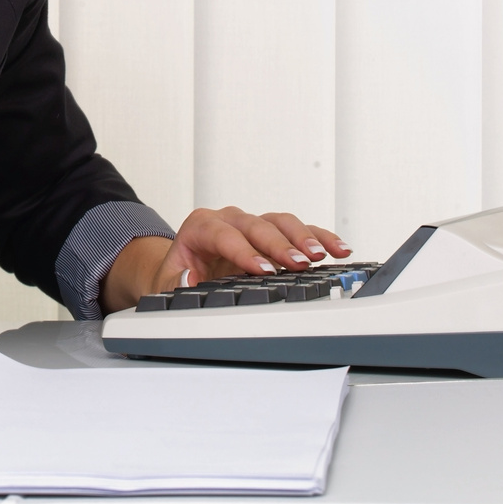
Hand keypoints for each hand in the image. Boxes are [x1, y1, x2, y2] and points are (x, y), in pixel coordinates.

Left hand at [99, 207, 349, 313]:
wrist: (181, 272)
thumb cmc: (176, 278)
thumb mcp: (165, 284)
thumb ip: (174, 283)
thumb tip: (188, 278)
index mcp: (200, 227)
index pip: (223, 234)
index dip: (243, 251)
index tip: (261, 269)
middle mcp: (229, 219)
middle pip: (256, 225)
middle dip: (279, 244)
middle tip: (298, 262)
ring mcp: (252, 225)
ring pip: (280, 222)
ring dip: (303, 237)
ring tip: (321, 256)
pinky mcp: (272, 235)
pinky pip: (299, 230)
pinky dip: (319, 237)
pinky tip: (338, 249)